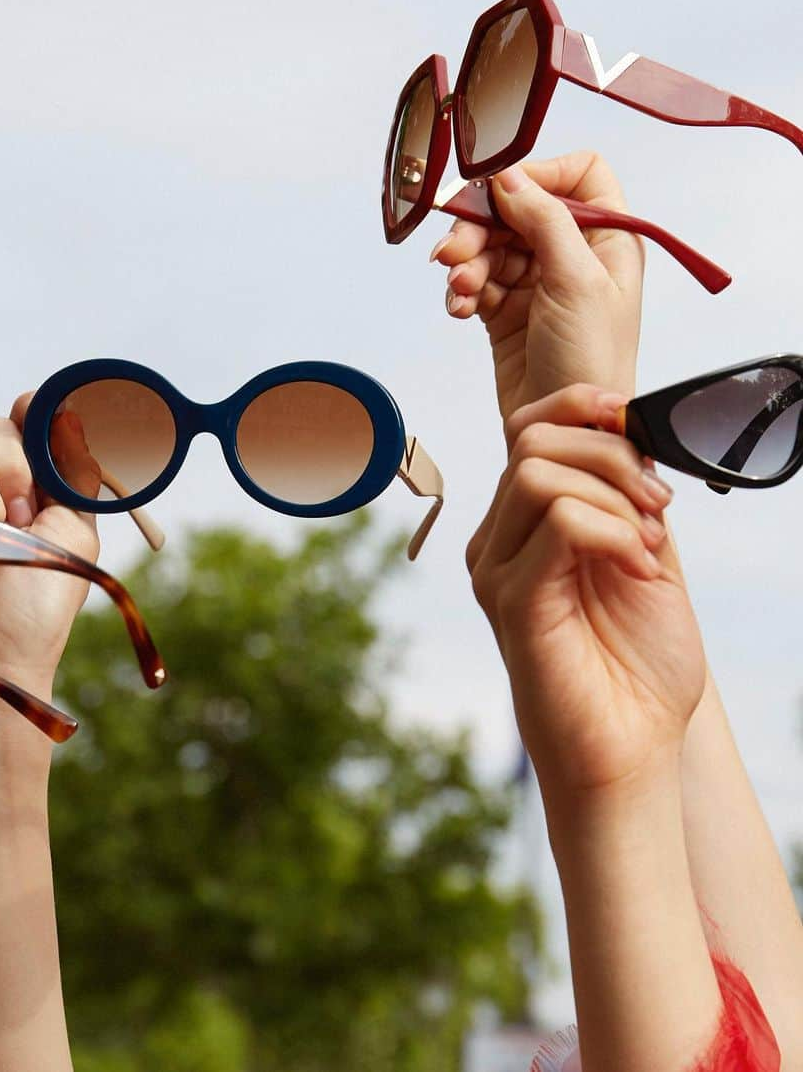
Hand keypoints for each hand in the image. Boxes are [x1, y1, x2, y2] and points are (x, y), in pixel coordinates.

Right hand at [431, 152, 643, 430]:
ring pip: (491, 245)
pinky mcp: (507, 308)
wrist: (568, 428)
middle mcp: (574, 254)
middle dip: (482, 227)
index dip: (538, 175)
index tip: (501, 191)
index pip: (577, 175)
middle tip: (455, 251)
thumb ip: (545, 221)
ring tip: (459, 287)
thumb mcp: (577, 281)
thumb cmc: (593, 364)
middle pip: (518, 209)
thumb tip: (510, 177)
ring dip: (467, 261)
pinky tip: (460, 307)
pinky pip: (476, 279)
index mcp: (608, 238)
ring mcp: (539, 281)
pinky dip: (463, 289)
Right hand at [465, 384, 704, 801]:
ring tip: (648, 543)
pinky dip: (613, 530)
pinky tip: (639, 566)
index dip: (581, 407)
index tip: (634, 420)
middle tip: (659, 506)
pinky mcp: (512, 600)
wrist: (630, 748)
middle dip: (611, 455)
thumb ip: (627, 498)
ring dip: (612, 493)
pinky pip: (556, 523)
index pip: (527, 429)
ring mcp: (496, 569)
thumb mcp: (644, 557)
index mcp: (523, 526)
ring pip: (538, 473)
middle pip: (533, 441)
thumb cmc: (635, 665)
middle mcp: (497, 541)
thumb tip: (631, 432)